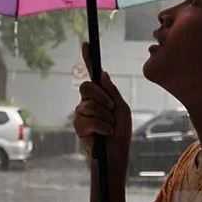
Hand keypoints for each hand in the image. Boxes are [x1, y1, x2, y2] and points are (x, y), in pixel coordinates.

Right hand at [73, 43, 131, 175]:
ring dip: (105, 117)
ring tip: (110, 128)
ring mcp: (81, 115)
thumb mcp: (122, 110)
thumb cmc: (120, 134)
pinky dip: (102, 127)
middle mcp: (87, 102)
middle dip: (102, 97)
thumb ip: (112, 92)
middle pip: (86, 87)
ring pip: (89, 105)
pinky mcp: (79, 128)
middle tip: (112, 110)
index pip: (92, 75)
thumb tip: (102, 73)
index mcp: (100, 96)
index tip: (85, 44)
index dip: (88, 59)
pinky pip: (88, 120)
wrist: (116, 157)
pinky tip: (105, 134)